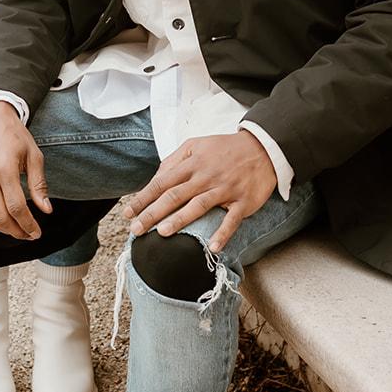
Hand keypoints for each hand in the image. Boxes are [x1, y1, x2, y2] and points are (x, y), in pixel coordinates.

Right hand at [0, 102, 51, 239]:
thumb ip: (39, 184)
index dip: (28, 224)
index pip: (16, 207)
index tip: (37, 233)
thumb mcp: (34, 155)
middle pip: (0, 216)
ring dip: (3, 229)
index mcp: (5, 168)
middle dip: (17, 231)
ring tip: (18, 230)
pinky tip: (3, 220)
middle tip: (30, 235)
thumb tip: (46, 210)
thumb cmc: (14, 135)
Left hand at [122, 132, 276, 253]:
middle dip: (153, 213)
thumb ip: (174, 160)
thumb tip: (156, 177)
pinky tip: (212, 247)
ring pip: (199, 206)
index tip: (128, 212)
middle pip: (175, 196)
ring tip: (162, 233)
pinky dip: (223, 233)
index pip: (162, 182)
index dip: (144, 198)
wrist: (263, 148)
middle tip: (136, 229)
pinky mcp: (243, 201)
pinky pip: (232, 219)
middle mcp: (206, 177)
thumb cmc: (224, 149)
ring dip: (181, 220)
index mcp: (192, 164)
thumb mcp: (196, 145)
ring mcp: (225, 189)